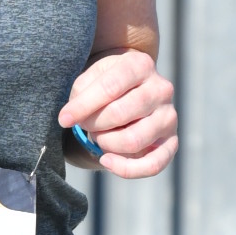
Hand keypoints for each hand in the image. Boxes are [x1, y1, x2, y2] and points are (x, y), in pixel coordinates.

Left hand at [59, 49, 175, 177]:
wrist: (130, 91)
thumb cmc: (106, 84)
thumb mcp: (91, 76)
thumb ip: (81, 91)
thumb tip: (72, 116)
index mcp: (140, 65)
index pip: (110, 87)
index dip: (83, 106)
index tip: (64, 119)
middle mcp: (161, 89)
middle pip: (120, 114)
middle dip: (93, 124)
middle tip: (84, 125)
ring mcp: (169, 117)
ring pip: (133, 140)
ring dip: (106, 143)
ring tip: (99, 136)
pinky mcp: (171, 142)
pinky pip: (153, 165)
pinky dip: (126, 169)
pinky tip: (106, 161)